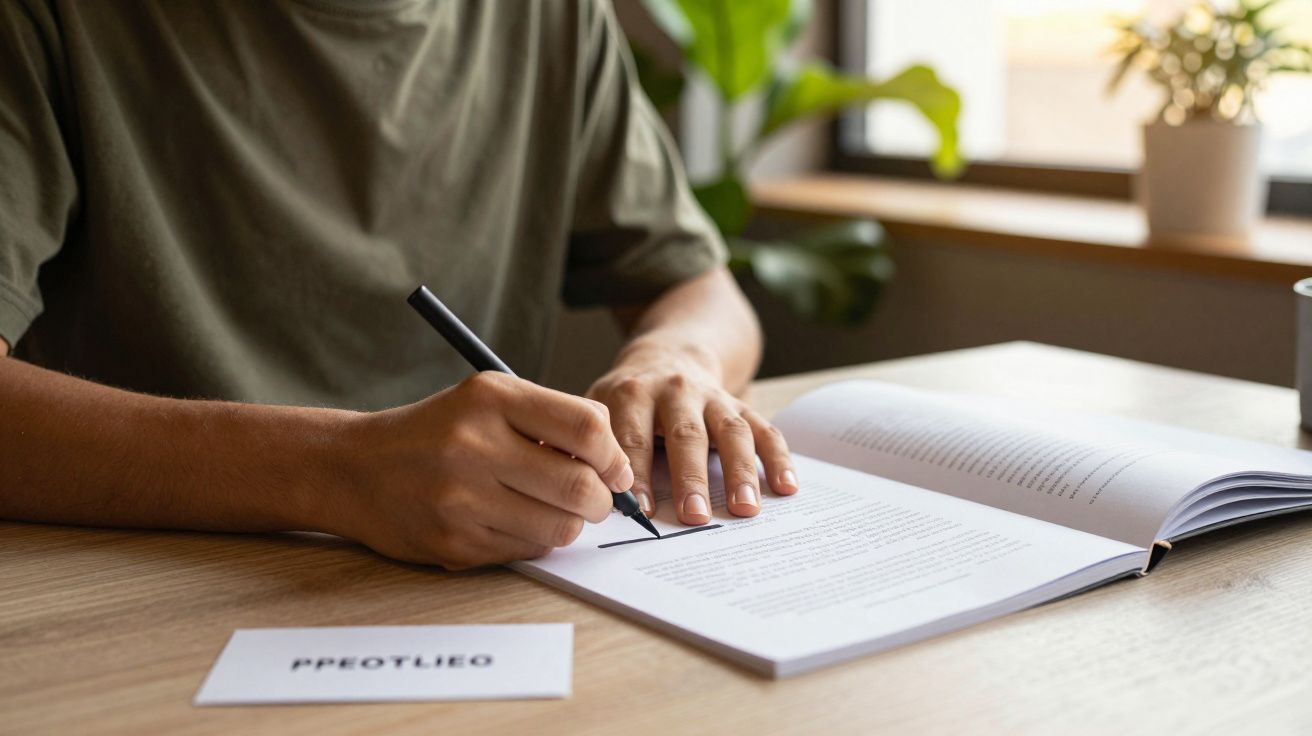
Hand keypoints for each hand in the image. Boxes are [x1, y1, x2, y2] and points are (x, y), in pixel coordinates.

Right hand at [330, 372, 633, 568]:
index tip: (614, 469)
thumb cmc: (437, 432)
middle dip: (601, 500)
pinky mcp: (454, 543)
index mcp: (489, 399)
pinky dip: (535, 540)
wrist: (355, 469)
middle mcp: (474, 446)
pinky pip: (526, 550)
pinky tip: (512, 522)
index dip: (613, 455)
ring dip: (571, 525)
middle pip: (579, 486)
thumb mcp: (487, 401)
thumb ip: (551, 419)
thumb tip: (614, 463)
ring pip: (559, 528)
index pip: (586, 427)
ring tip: (553, 510)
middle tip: (595, 500)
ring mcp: (461, 499)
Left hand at [587, 341, 797, 524]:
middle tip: (695, 516)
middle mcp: (674, 390)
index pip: (633, 436)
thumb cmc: (625, 400)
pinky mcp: (739, 405)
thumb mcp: (598, 408)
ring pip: (730, 431)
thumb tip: (573, 492)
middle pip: (685, 434)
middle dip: (690, 476)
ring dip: (740, 471)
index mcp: (632, 393)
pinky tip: (787, 487)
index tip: (642, 510)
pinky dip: (778, 457)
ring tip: (746, 508)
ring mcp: (712, 397)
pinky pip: (763, 429)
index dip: (637, 473)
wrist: (667, 356)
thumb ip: (588, 445)